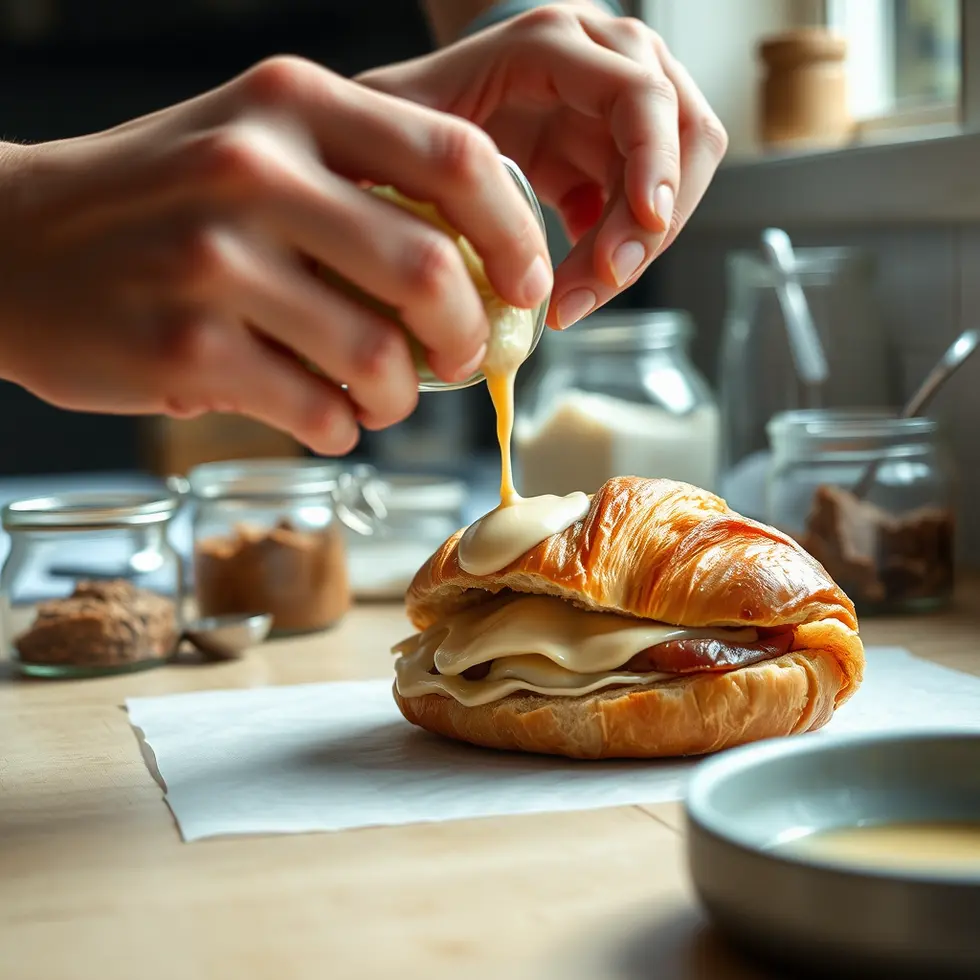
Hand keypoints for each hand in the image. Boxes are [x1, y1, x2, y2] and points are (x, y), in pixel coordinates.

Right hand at [0, 57, 550, 452]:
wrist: (12, 242)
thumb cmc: (158, 201)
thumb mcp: (255, 145)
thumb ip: (360, 184)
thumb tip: (476, 265)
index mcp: (292, 105)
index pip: (456, 159)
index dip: (514, 234)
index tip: (526, 286)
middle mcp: (254, 169)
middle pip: (427, 270)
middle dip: (464, 335)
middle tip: (459, 359)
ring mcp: (214, 260)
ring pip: (375, 356)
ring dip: (400, 396)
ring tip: (385, 398)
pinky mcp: (185, 347)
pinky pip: (314, 408)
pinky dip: (340, 426)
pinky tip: (327, 418)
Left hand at [359, 6, 727, 328]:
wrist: (442, 99)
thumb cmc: (420, 100)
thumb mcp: (400, 109)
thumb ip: (404, 136)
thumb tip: (402, 225)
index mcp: (556, 42)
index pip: (640, 97)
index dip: (651, 165)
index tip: (639, 231)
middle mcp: (610, 62)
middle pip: (682, 140)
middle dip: (650, 225)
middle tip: (601, 284)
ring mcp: (626, 110)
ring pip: (676, 180)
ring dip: (639, 246)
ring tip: (577, 297)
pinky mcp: (622, 158)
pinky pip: (647, 211)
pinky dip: (619, 253)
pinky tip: (575, 278)